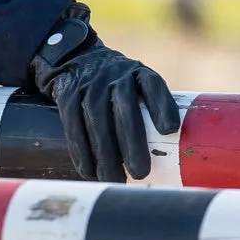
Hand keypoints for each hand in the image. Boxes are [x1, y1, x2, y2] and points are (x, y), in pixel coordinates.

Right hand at [28, 3, 181, 181]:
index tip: (169, 130)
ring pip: (97, 120)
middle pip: (124, 108)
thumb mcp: (134, 82)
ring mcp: (89, 84)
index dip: (161, 106)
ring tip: (115, 179)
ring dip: (105, 154)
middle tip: (141, 172)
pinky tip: (89, 171)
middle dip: (132, 141)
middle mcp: (114, 75)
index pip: (152, 85)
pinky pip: (73, 125)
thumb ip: (150, 109)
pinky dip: (81, 151)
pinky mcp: (67, 94)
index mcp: (137, 72)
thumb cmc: (116, 84)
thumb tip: (172, 157)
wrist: (75, 60)